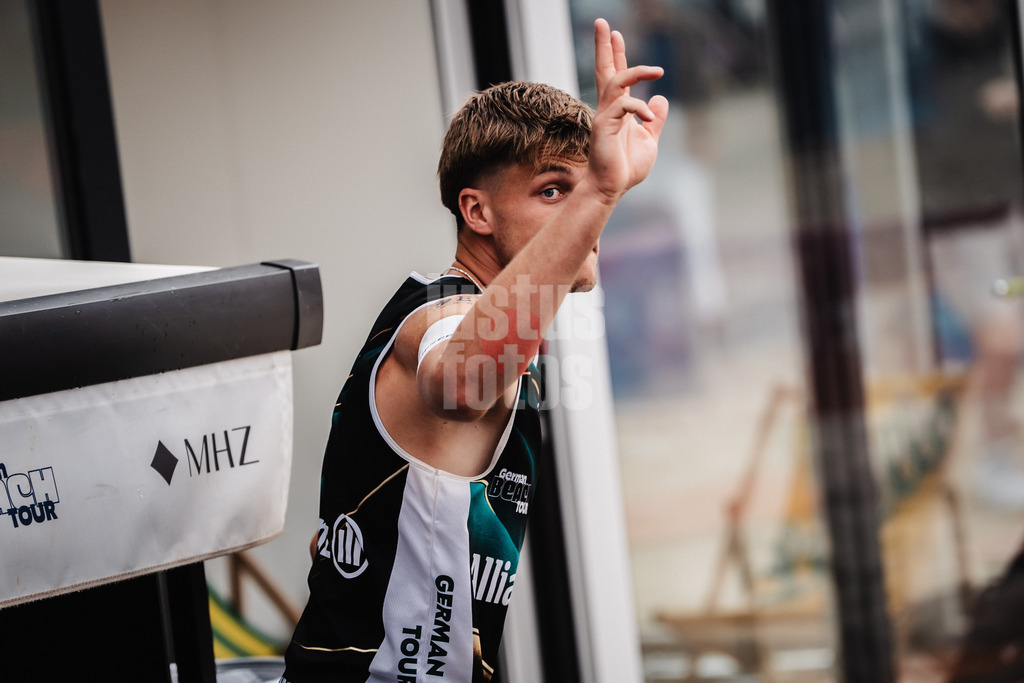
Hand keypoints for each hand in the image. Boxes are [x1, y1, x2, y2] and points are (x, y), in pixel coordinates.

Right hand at [589, 18, 668, 201]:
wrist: (613, 188)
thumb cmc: (627, 168)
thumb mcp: (650, 140)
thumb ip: (655, 119)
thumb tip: (661, 98)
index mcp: (618, 109)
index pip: (617, 75)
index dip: (616, 54)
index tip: (615, 32)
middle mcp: (608, 108)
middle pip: (605, 69)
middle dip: (604, 46)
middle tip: (601, 22)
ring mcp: (604, 116)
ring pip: (615, 81)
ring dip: (636, 71)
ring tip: (657, 70)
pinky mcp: (604, 126)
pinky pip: (624, 106)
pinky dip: (640, 108)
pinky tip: (650, 118)